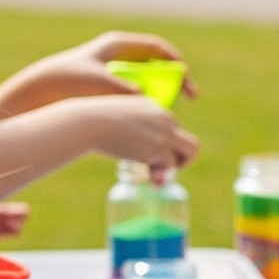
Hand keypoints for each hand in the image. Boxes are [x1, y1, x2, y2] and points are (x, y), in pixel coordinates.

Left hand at [13, 32, 197, 111]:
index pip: (156, 48)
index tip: (187, 77)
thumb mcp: (96, 82)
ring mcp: (118, 72)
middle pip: (158, 64)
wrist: (42, 91)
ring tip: (172, 110)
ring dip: (165, 94)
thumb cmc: (66, 81)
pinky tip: (152, 115)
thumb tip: (143, 94)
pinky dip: (150, 102)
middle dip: (177, 80)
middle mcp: (120, 56)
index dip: (176, 60)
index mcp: (117, 45)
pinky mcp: (113, 88)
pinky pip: (141, 93)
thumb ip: (121, 87)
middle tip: (191, 96)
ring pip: (151, 81)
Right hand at [59, 94, 199, 176]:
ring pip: (192, 151)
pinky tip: (145, 171)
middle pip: (188, 141)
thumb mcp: (119, 124)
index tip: (148, 154)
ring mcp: (165, 131)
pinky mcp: (160, 146)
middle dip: (181, 158)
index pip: (171, 128)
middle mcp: (165, 116)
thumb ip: (135, 136)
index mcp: (154, 106)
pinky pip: (171, 165)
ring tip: (158, 173)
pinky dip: (161, 172)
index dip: (164, 145)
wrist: (87, 122)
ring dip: (180, 165)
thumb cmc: (94, 124)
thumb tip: (145, 155)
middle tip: (164, 168)